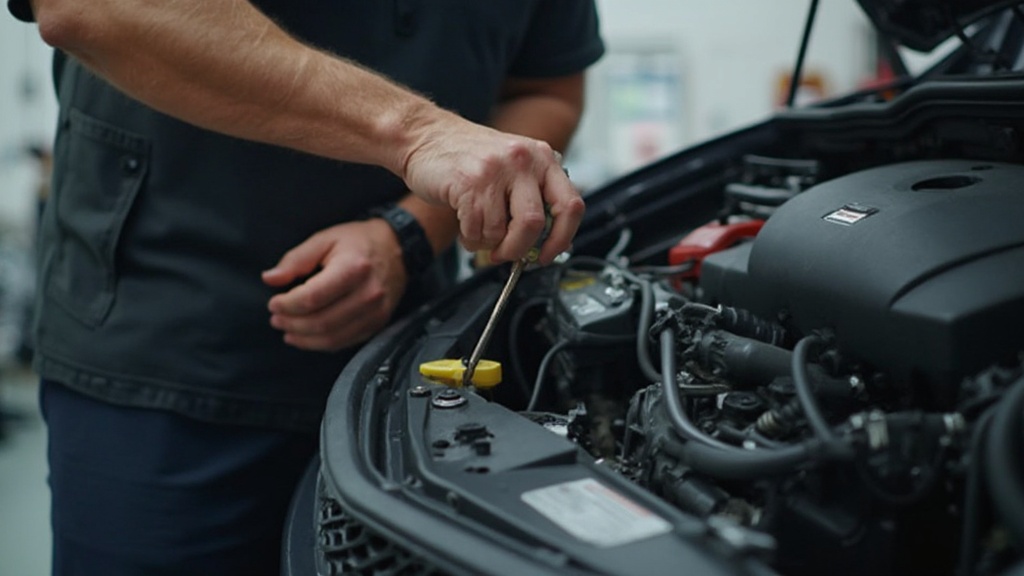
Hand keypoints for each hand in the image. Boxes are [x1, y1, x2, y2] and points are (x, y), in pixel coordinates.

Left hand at [261, 220, 406, 351]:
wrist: (397, 249)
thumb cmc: (357, 242)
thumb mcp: (324, 239)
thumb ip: (296, 259)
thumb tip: (270, 279)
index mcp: (353, 268)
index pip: (312, 298)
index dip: (287, 305)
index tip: (273, 303)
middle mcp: (368, 294)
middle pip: (321, 322)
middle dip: (292, 323)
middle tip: (276, 319)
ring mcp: (376, 312)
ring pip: (331, 337)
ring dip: (304, 338)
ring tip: (287, 329)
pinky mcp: (377, 324)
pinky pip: (344, 342)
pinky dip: (320, 343)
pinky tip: (305, 337)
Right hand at [400, 112, 584, 264]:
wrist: (425, 136)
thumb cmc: (469, 158)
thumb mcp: (514, 169)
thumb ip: (535, 200)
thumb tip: (551, 243)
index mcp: (544, 158)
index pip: (571, 206)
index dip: (561, 239)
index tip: (546, 255)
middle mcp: (525, 160)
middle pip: (534, 224)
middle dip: (518, 249)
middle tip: (505, 254)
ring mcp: (497, 170)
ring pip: (501, 231)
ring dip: (486, 243)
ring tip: (477, 230)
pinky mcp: (470, 182)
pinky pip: (476, 229)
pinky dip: (470, 238)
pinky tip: (465, 225)